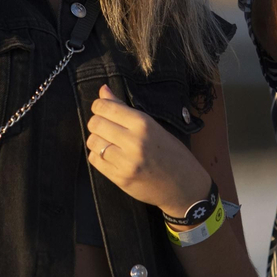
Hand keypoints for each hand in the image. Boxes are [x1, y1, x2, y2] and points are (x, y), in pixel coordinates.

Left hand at [86, 84, 212, 218]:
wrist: (184, 186)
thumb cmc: (172, 153)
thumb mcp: (153, 126)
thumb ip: (125, 110)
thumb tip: (103, 90)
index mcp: (143, 124)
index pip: (105, 107)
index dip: (99, 106)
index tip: (102, 109)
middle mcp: (133, 141)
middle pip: (95, 123)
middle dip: (96, 123)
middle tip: (105, 127)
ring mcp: (126, 162)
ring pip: (93, 142)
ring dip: (97, 140)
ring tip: (109, 142)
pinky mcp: (120, 178)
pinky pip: (95, 160)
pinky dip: (97, 155)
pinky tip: (109, 155)